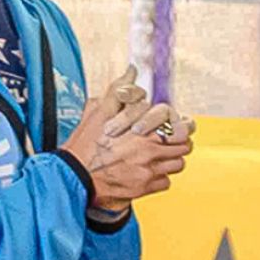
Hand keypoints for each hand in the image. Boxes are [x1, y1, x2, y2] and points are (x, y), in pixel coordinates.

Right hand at [61, 66, 193, 209]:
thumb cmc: (85, 146)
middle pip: (183, 142)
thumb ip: (118, 92)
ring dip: (172, 157)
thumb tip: (131, 71)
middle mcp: (148, 149)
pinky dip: (160, 177)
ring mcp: (149, 170)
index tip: (171, 119)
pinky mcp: (146, 187)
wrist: (75, 177)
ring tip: (158, 154)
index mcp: (140, 129)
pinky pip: (166, 181)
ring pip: (179, 162)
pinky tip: (147, 171)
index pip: (172, 119)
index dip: (173, 118)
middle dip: (180, 137)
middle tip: (172, 137)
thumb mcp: (98, 113)